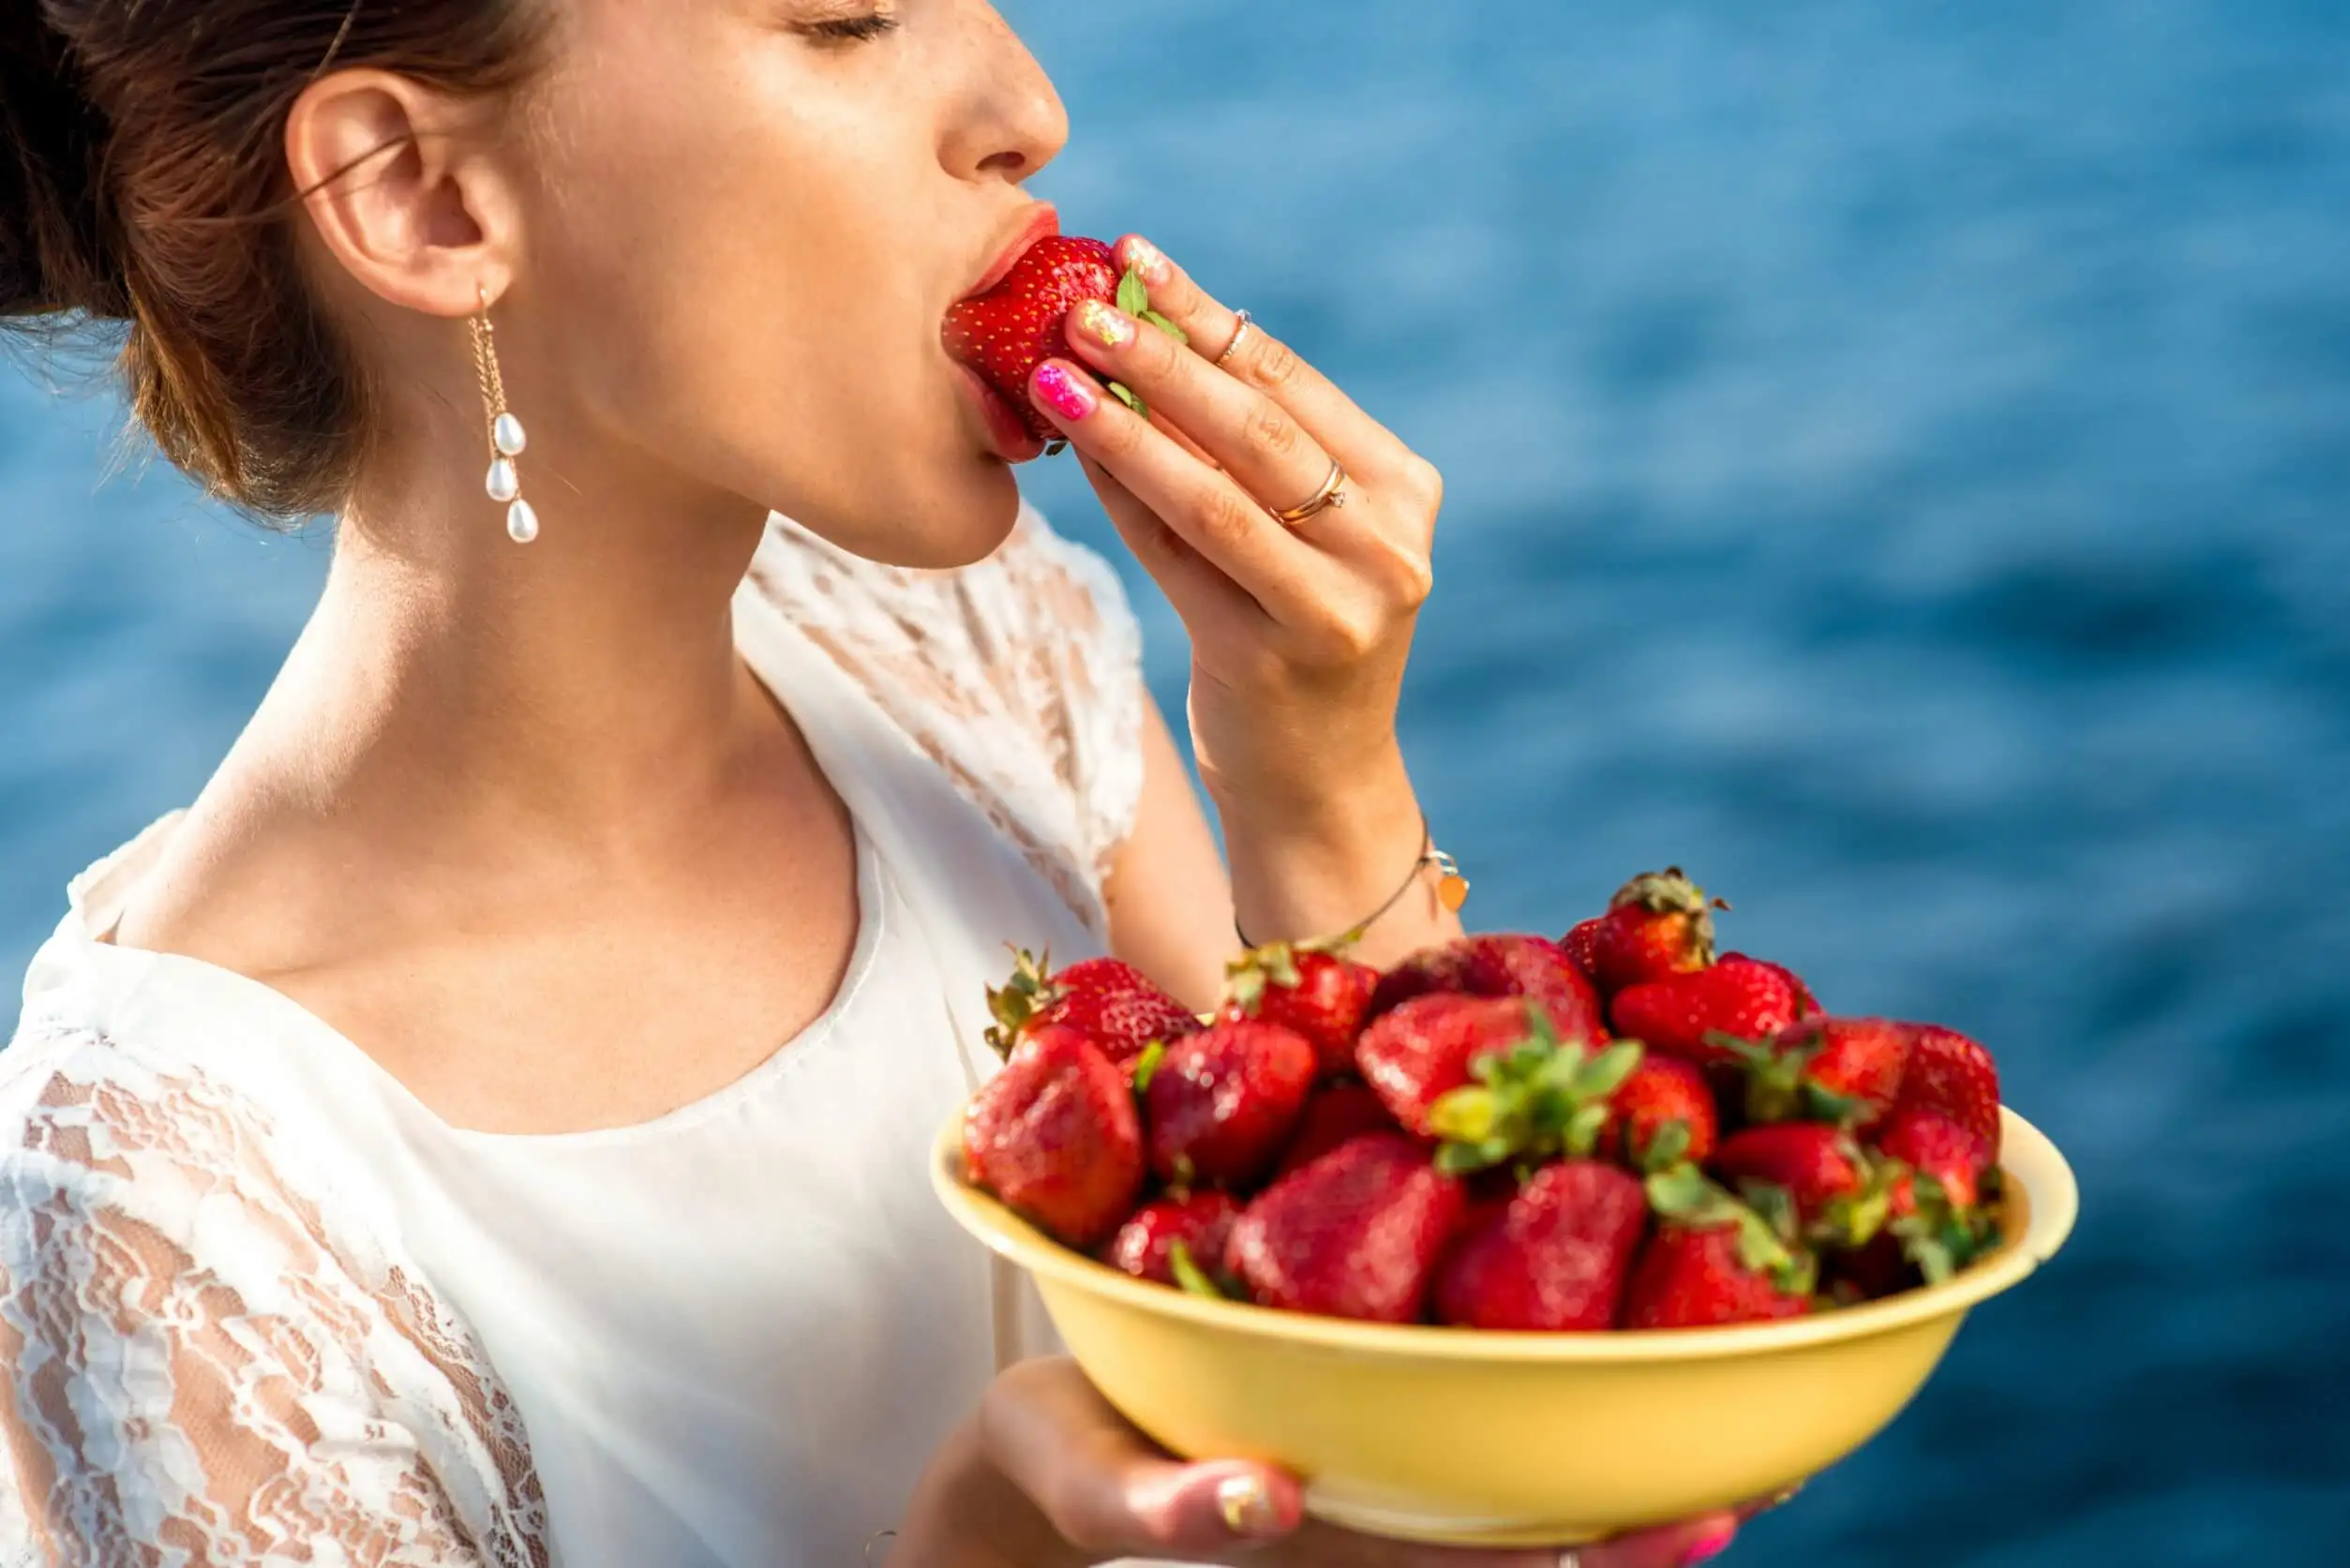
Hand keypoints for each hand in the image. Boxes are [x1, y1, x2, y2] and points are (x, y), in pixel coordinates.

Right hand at [891, 1357, 1780, 1567]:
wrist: (1037, 1439)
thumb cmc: (1064, 1458)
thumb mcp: (1092, 1480)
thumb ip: (1166, 1507)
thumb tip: (1268, 1498)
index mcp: (1341, 1542)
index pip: (1498, 1563)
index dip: (1604, 1546)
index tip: (1704, 1517)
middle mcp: (1386, 1508)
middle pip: (1545, 1516)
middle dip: (1655, 1491)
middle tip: (1779, 1448)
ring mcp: (1380, 1459)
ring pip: (1522, 1451)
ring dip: (1621, 1419)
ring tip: (1742, 1357)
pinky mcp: (1362, 1393)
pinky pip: (1472, 1383)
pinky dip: (1546, 1342)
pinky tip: (1598, 1273)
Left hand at [1027, 236, 1440, 832]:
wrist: (1320, 787)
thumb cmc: (1297, 642)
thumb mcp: (1298, 540)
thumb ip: (1242, 454)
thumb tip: (1136, 338)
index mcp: (1405, 491)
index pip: (1294, 382)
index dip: (1208, 317)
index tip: (1138, 256)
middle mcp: (1387, 543)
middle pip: (1256, 426)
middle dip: (1160, 356)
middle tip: (1081, 302)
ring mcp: (1337, 604)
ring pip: (1212, 491)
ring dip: (1125, 422)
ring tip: (1055, 368)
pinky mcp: (1273, 655)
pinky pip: (1179, 557)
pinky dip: (1123, 498)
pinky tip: (1072, 450)